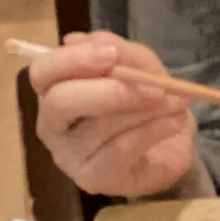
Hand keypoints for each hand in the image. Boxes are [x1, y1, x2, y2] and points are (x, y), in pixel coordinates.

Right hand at [28, 31, 203, 198]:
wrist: (172, 145)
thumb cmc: (145, 101)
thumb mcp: (140, 65)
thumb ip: (118, 51)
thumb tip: (77, 40)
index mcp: (54, 90)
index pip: (41, 72)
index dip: (70, 60)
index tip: (110, 55)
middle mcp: (52, 125)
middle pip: (60, 102)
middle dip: (111, 90)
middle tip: (155, 85)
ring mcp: (68, 157)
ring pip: (100, 126)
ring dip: (147, 108)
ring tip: (178, 100)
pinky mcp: (92, 180)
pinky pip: (120, 150)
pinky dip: (153, 130)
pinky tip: (174, 122)